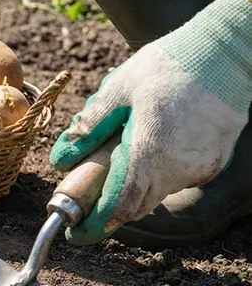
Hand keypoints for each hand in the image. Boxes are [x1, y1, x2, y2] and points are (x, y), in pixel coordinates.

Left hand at [50, 0, 251, 243]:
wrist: (225, 52)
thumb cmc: (166, 67)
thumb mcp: (117, 91)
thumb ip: (88, 129)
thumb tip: (61, 160)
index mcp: (151, 150)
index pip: (122, 203)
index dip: (96, 222)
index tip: (75, 232)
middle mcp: (180, 166)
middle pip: (138, 203)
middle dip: (110, 204)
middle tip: (86, 190)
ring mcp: (202, 166)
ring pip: (158, 191)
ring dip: (134, 184)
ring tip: (120, 149)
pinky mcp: (215, 161)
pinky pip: (178, 178)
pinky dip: (157, 172)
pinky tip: (149, 143)